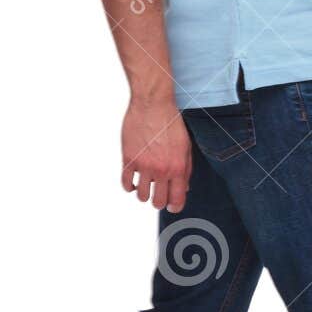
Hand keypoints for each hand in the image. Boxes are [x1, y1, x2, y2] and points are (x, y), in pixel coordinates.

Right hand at [121, 95, 192, 210]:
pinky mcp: (129, 159)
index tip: (172, 206)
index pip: (177, 199)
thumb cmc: (170, 122)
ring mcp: (144, 166)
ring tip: (145, 186)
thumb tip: (184, 187)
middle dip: (158, 202)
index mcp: (178, 168)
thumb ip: (186, 169)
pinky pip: (126, 183)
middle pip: (158, 202)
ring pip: (141, 196)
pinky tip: (133, 181)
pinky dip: (129, 186)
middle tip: (158, 196)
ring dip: (143, 194)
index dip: (175, 207)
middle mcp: (161, 170)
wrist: (153, 105)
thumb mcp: (185, 146)